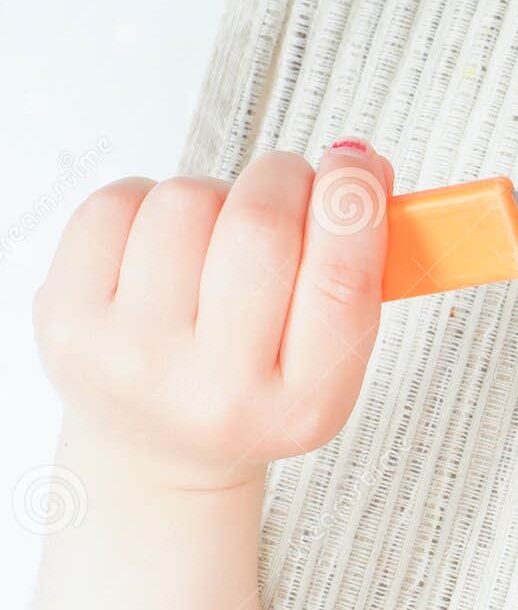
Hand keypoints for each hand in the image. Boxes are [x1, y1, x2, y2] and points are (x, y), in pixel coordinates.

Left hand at [34, 142, 392, 490]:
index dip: (354, 206)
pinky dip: (148, 203)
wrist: (157, 446)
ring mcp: (133, 357)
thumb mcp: (328, 358)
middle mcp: (216, 391)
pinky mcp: (66, 322)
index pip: (341, 284)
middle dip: (283, 180)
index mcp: (302, 406)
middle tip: (287, 188)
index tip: (356, 163)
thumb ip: (356, 273)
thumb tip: (360, 167)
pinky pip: (117, 202)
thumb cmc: (253, 387)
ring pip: (189, 200)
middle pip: (261, 226)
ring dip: (215, 197)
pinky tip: (160, 251)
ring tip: (215, 242)